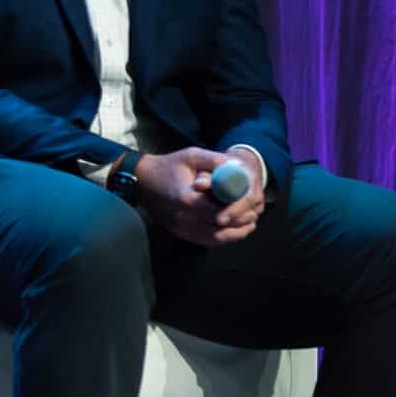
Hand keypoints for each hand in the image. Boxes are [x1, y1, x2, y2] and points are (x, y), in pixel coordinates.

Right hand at [133, 146, 261, 246]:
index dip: (236, 211)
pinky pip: (203, 240)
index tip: (251, 207)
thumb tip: (238, 167)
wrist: (141, 180)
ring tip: (248, 226)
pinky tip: (232, 232)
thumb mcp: (191, 156)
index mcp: (186, 198)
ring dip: (233, 235)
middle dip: (239, 225)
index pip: (218, 212)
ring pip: (213, 238)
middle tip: (254, 217)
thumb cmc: (168, 166)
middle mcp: (182, 217)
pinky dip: (221, 238)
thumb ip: (214, 161)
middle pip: (218, 229)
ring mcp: (179, 227)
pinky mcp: (178, 231)